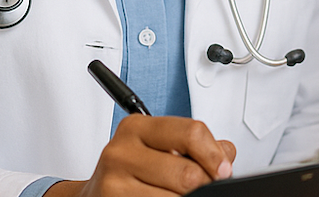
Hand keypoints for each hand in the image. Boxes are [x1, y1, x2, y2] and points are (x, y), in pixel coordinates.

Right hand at [45, 115, 235, 196]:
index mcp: (137, 127)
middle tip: (206, 187)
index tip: (223, 169)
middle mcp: (121, 151)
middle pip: (187, 173)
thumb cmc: (132, 169)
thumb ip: (196, 144)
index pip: (191, 133)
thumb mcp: (160, 146)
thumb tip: (226, 154)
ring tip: (180, 194)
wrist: (93, 195)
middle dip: (205, 184)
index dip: (214, 155)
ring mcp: (113, 182)